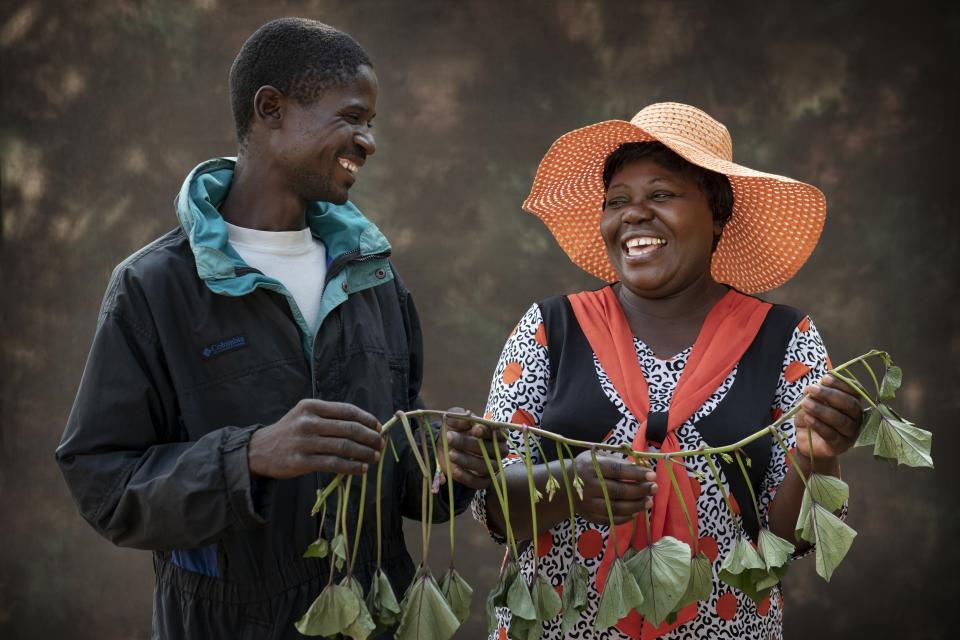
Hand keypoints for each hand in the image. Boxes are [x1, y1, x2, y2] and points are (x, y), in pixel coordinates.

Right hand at [248, 399, 381, 478]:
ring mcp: (304, 442)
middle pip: (349, 428)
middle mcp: (308, 422)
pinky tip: (361, 469)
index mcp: (311, 406)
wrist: (258, 450)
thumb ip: (329, 417)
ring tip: (375, 457)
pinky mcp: (301, 462)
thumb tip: (364, 425)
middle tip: (381, 444)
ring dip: (364, 453)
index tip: (378, 427)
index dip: (367, 419)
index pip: (347, 410)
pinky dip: (351, 467)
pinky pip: (333, 464)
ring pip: (344, 446)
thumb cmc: (289, 432)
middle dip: (370, 437)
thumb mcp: (304, 415)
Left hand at [442, 407, 493, 489]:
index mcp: (496, 433)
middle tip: (450, 438)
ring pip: (486, 466)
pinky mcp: (483, 480)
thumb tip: (468, 416)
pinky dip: (467, 477)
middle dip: (470, 444)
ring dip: (467, 461)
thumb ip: (460, 416)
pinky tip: (454, 470)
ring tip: (451, 454)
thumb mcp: (454, 418)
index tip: (475, 430)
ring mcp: (492, 466)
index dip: (488, 432)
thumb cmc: (455, 429)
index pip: (498, 433)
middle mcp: (498, 450)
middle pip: (491, 449)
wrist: (444, 446)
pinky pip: (480, 482)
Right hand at [573, 451, 656, 524]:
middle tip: (654, 488)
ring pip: (616, 508)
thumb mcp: (599, 456)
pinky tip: (636, 512)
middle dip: (640, 490)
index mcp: (591, 467)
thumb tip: (645, 465)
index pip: (617, 470)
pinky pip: (611, 519)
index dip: (636, 473)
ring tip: (649, 501)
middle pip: (618, 491)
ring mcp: (588, 503)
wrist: (564, 484)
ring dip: (636, 506)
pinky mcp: (589, 516)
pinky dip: (625, 518)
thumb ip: (620, 460)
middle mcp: (588, 486)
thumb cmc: (588, 466)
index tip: (652, 475)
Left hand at [794, 374, 863, 458]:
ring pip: (841, 420)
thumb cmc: (813, 418)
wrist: (808, 442)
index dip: (841, 383)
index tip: (824, 378)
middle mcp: (856, 418)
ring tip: (805, 404)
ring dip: (822, 410)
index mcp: (853, 403)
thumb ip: (814, 395)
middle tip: (812, 389)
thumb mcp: (811, 402)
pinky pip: (831, 435)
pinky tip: (808, 418)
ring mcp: (850, 433)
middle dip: (830, 395)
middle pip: (850, 404)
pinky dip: (819, 425)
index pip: (855, 390)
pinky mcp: (840, 446)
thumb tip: (811, 388)